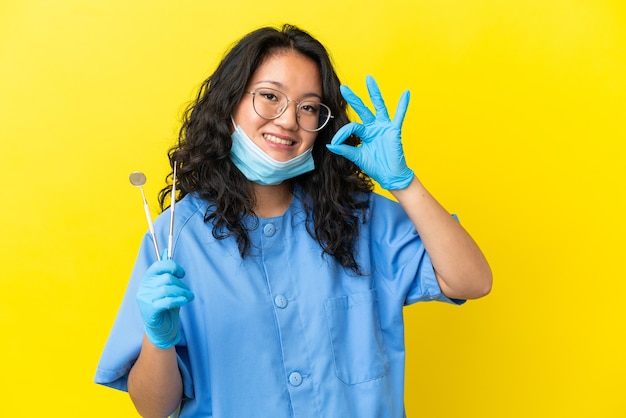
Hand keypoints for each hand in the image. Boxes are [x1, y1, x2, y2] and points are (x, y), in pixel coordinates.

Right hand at [136, 252, 193, 348]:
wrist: (161, 328)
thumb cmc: (165, 305)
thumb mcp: (167, 286)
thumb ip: (166, 270)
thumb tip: (166, 251)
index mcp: (147, 279)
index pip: (158, 266)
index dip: (172, 267)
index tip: (181, 273)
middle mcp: (144, 288)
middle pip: (166, 278)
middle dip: (181, 285)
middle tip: (188, 292)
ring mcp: (145, 299)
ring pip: (167, 289)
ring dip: (182, 293)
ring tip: (188, 297)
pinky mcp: (150, 311)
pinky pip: (166, 301)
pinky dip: (178, 300)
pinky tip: (184, 301)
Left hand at [326, 75, 413, 189]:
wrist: (390, 176)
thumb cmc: (375, 166)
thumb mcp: (357, 157)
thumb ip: (345, 149)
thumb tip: (329, 145)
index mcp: (364, 132)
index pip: (351, 127)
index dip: (341, 134)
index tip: (334, 143)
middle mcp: (373, 127)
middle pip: (362, 109)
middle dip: (353, 98)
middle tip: (343, 87)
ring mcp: (384, 127)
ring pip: (378, 106)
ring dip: (374, 93)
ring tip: (369, 79)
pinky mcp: (394, 130)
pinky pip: (399, 115)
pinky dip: (403, 105)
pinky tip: (406, 93)